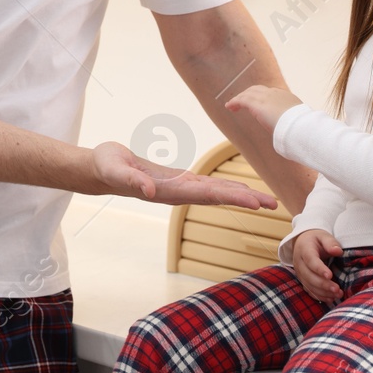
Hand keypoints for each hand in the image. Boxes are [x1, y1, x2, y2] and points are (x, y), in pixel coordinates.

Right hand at [91, 142, 277, 208]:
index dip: (231, 196)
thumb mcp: (116, 169)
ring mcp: (179, 187)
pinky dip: (225, 187)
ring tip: (264, 200)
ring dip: (240, 195)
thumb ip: (132, 180)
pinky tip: (238, 188)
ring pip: (215, 192)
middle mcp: (179, 192)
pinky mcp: (177, 180)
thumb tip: (149, 192)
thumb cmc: (106, 167)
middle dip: (245, 199)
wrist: (99, 169)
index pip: (206, 194)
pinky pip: (207, 185)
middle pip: (218, 196)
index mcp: (169, 190)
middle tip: (273, 204)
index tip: (254, 201)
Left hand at [224, 85, 302, 130]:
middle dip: (248, 94)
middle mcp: (275, 94)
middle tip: (242, 102)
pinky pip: (242, 100)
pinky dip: (234, 102)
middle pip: (257, 89)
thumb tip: (292, 139)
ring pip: (248, 94)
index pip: (271, 93)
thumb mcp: (299, 124)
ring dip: (239, 99)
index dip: (262, 97)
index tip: (258, 103)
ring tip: (232, 106)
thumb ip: (293, 127)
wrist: (299, 125)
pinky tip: (229, 106)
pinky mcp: (256, 104)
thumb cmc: (302, 128)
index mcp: (286, 97)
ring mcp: (265, 97)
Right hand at [291, 228, 342, 302]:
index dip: (319, 269)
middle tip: (337, 289)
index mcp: (304, 249)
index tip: (330, 275)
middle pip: (309, 276)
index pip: (310, 260)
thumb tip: (338, 251)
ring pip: (309, 285)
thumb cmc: (316, 239)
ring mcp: (300, 273)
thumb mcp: (323, 236)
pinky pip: (309, 290)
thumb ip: (330, 242)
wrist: (303, 242)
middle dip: (323, 284)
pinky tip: (331, 298)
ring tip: (338, 294)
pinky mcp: (303, 280)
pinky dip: (319, 296)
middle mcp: (299, 263)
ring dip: (323, 292)